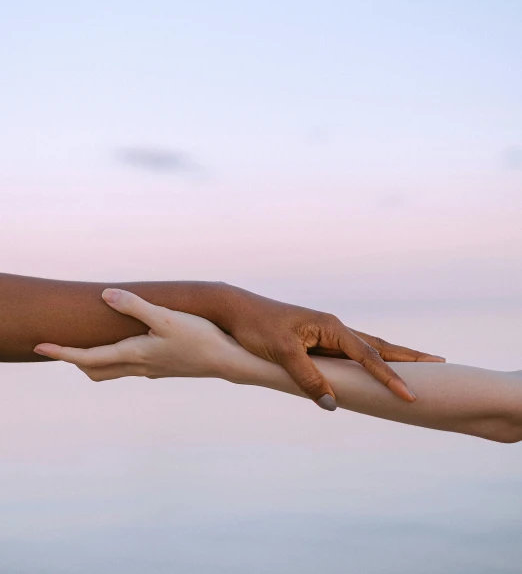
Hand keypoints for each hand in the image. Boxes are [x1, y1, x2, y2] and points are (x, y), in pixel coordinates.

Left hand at [34, 289, 240, 380]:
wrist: (230, 362)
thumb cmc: (199, 338)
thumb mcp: (166, 317)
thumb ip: (135, 306)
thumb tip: (106, 295)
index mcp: (135, 354)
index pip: (88, 357)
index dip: (62, 352)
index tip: (41, 347)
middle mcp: (140, 366)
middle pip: (96, 370)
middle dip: (75, 359)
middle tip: (59, 346)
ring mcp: (153, 369)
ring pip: (114, 370)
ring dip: (96, 360)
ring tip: (88, 344)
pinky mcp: (165, 367)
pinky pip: (131, 366)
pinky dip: (118, 357)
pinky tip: (129, 345)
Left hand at [215, 284, 444, 408]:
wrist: (236, 310)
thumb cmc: (257, 327)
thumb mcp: (282, 353)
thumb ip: (308, 378)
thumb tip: (333, 404)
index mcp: (330, 326)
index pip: (367, 355)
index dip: (389, 376)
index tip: (410, 394)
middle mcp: (333, 327)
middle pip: (377, 345)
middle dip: (407, 356)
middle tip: (440, 362)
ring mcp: (326, 333)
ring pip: (366, 348)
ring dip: (392, 357)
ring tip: (419, 363)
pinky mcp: (316, 340)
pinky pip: (350, 354)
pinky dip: (369, 361)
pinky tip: (375, 368)